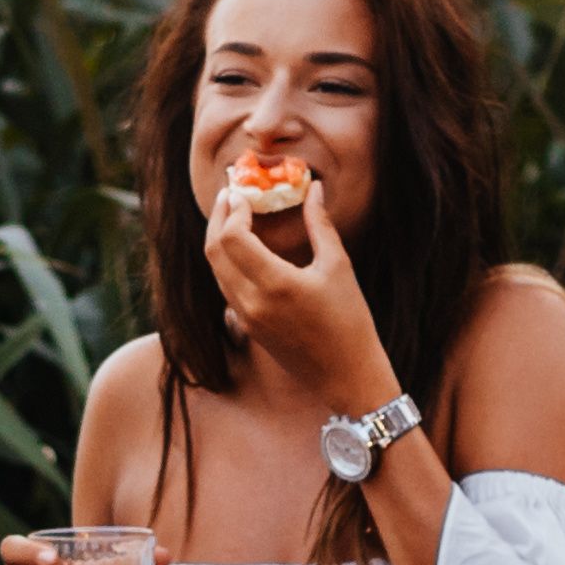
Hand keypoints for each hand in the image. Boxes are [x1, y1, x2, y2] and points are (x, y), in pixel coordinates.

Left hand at [200, 178, 399, 410]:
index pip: (233, 237)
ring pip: (216, 270)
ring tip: (234, 216)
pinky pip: (226, 287)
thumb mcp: (338, 267)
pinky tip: (244, 248)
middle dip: (218, 219)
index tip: (242, 191)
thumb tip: (314, 188)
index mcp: (275, 284)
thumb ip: (319, 224)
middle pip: (214, 251)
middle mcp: (252, 302)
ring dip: (219, 240)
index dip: (232, 209)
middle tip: (229, 195)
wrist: (346, 376)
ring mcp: (246, 317)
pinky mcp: (247, 327)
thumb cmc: (350, 321)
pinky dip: (227, 262)